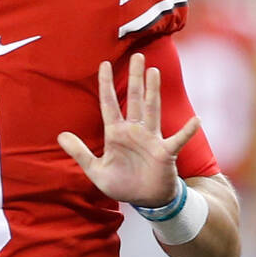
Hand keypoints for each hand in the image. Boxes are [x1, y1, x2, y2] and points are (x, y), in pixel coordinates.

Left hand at [58, 52, 200, 207]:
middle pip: (134, 99)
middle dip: (135, 78)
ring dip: (153, 91)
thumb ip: (79, 152)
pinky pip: (178, 139)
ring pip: (152, 109)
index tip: (103, 64)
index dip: (106, 85)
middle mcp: (134, 131)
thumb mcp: (95, 170)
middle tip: (137, 56)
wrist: (145, 200)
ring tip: (154, 71)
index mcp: (116, 133)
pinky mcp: (165, 152)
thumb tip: (59, 136)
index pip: (109, 104)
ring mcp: (151, 139)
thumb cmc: (122, 183)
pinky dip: (187, 131)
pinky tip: (196, 120)